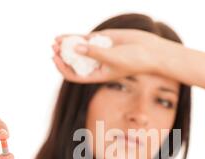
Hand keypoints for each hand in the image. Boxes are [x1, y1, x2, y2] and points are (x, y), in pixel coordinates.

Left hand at [51, 29, 170, 82]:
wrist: (150, 50)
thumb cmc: (135, 60)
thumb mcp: (113, 58)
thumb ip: (95, 53)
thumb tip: (76, 47)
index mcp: (98, 75)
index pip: (76, 76)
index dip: (63, 69)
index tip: (55, 59)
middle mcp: (96, 65)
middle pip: (74, 63)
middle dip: (62, 56)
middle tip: (54, 48)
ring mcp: (98, 52)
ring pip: (78, 49)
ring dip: (66, 46)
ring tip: (55, 41)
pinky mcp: (102, 40)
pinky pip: (85, 39)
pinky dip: (74, 37)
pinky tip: (63, 36)